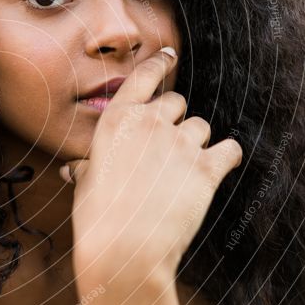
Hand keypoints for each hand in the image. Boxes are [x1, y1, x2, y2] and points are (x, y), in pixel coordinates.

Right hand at [61, 47, 242, 286]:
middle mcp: (150, 123)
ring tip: (183, 169)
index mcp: (117, 120)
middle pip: (176, 102)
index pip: (144, 77)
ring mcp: (180, 143)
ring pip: (201, 127)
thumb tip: (74, 169)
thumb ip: (87, 167)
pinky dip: (227, 157)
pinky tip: (219, 166)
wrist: (124, 249)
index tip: (169, 55)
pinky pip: (229, 149)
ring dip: (196, 142)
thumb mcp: (85, 184)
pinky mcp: (206, 168)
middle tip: (166, 148)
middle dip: (174, 121)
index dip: (159, 63)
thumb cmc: (97, 218)